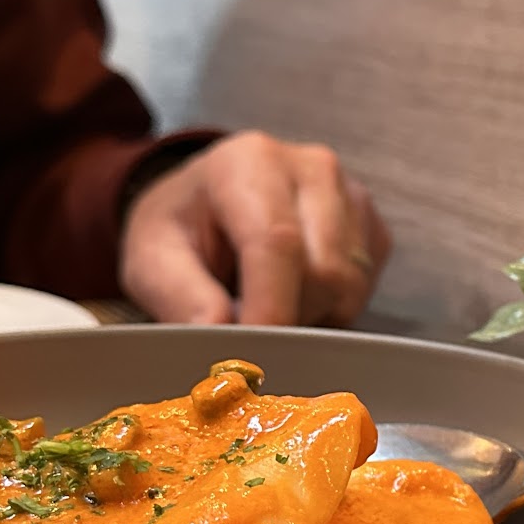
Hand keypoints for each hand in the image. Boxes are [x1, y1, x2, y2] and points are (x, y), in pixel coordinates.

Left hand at [119, 131, 389, 325]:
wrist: (208, 201)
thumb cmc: (182, 229)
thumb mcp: (153, 259)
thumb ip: (182, 298)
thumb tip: (224, 349)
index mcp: (249, 162)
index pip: (277, 243)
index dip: (270, 310)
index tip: (253, 360)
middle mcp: (311, 168)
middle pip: (323, 271)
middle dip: (288, 317)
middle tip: (249, 329)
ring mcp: (349, 193)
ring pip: (349, 286)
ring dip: (310, 316)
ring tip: (268, 303)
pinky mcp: (371, 224)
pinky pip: (364, 288)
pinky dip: (332, 308)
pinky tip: (296, 293)